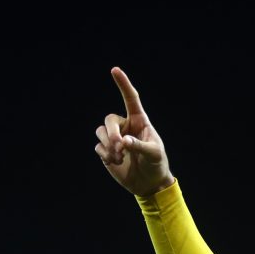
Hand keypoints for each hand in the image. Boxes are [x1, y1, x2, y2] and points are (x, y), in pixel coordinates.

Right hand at [95, 67, 173, 196]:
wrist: (149, 183)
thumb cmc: (156, 164)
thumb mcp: (154, 154)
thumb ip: (140, 146)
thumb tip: (123, 141)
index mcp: (139, 121)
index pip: (130, 99)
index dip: (123, 84)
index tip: (115, 70)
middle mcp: (125, 126)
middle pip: (109, 119)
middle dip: (112, 133)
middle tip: (120, 147)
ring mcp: (114, 138)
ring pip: (101, 132)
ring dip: (108, 145)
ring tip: (120, 157)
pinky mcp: (107, 151)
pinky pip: (98, 147)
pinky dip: (105, 154)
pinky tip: (115, 162)